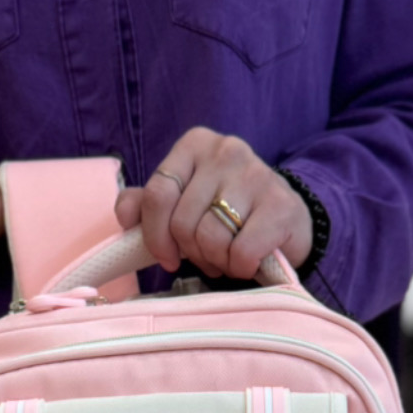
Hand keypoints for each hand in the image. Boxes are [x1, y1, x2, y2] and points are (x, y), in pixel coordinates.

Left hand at [114, 128, 312, 280]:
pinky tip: (250, 260)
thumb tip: (125, 214)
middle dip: (193, 252)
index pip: (156, 195)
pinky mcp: (280, 206)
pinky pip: (241, 253)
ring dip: (217, 261)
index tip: (166, 257)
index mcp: (195, 145)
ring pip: (210, 238)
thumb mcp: (185, 203)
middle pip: (182, 222)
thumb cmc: (228, 215)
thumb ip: (149, 205)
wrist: (286, 222)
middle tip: (209, 254)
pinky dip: (241, 267)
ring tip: (229, 256)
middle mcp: (225, 151)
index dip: (154, 236)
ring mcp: (255, 174)